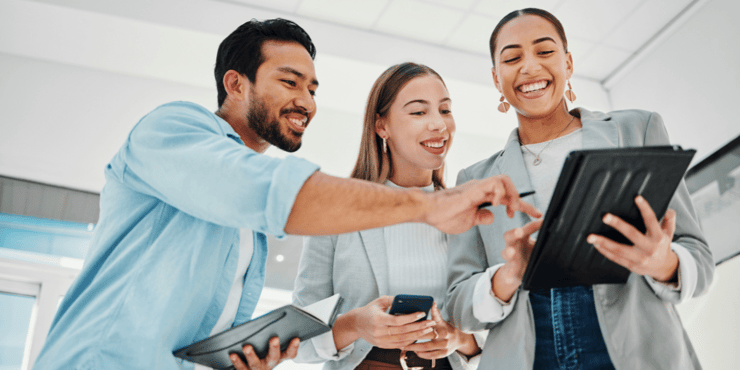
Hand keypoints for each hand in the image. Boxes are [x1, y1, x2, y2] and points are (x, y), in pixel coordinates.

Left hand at [229, 337, 298, 369]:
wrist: (248, 368)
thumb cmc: (259, 349)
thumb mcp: (266, 343)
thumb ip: (268, 333)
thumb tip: (268, 320)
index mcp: (278, 357)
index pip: (290, 354)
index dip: (293, 347)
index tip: (296, 338)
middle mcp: (268, 365)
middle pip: (274, 358)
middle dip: (274, 348)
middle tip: (274, 338)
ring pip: (255, 364)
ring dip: (251, 355)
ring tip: (247, 347)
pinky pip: (241, 368)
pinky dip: (237, 361)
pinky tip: (232, 354)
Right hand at [352, 296, 435, 348]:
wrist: (356, 324)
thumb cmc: (369, 310)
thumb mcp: (379, 301)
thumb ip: (393, 299)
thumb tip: (408, 300)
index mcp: (377, 319)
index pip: (397, 320)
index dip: (411, 318)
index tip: (422, 313)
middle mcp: (378, 331)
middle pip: (403, 331)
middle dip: (419, 327)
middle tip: (431, 323)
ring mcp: (380, 340)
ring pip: (402, 340)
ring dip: (417, 335)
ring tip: (428, 330)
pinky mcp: (382, 345)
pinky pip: (398, 345)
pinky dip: (410, 341)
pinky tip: (418, 336)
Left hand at [402, 303, 478, 359]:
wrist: (458, 339)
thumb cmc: (446, 328)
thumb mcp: (441, 320)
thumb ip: (435, 313)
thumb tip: (432, 303)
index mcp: (442, 328)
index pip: (428, 327)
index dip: (417, 327)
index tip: (406, 326)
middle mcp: (444, 337)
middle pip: (426, 337)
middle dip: (413, 338)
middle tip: (401, 338)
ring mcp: (444, 347)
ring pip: (427, 348)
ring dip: (415, 348)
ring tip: (405, 346)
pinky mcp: (443, 354)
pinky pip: (431, 355)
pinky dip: (422, 354)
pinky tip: (415, 352)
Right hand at [424, 175, 541, 233]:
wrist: (428, 212)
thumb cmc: (444, 216)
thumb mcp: (468, 221)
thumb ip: (481, 217)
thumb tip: (492, 216)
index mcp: (482, 196)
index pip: (507, 198)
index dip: (524, 206)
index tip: (536, 215)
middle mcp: (482, 188)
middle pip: (510, 186)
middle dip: (523, 200)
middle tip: (528, 214)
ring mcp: (478, 187)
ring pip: (504, 180)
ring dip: (513, 195)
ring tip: (512, 210)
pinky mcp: (473, 189)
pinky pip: (494, 183)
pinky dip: (501, 193)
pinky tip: (497, 205)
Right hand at [492, 218, 543, 301]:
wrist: (521, 270)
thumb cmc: (530, 253)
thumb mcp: (538, 244)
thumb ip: (546, 238)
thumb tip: (562, 228)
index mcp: (522, 237)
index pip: (527, 228)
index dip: (534, 225)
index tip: (543, 220)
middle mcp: (514, 245)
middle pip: (510, 235)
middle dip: (514, 233)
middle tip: (519, 232)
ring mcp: (511, 258)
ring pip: (506, 253)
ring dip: (508, 252)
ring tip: (511, 253)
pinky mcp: (511, 271)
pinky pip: (508, 273)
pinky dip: (508, 276)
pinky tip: (509, 279)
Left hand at [588, 195, 678, 281]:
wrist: (664, 268)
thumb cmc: (662, 246)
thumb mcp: (669, 233)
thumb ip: (669, 221)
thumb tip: (669, 210)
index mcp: (658, 237)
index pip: (651, 220)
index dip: (645, 208)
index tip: (637, 198)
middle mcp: (649, 247)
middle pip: (632, 234)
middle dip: (618, 224)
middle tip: (605, 216)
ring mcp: (639, 258)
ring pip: (619, 249)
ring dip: (603, 242)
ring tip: (591, 236)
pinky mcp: (631, 265)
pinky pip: (615, 258)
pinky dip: (604, 251)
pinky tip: (596, 244)